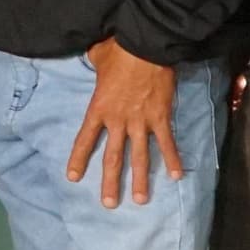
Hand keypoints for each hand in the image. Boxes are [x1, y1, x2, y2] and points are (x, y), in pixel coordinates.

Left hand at [64, 38, 185, 209]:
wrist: (145, 45)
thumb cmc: (119, 50)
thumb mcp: (97, 56)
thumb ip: (92, 62)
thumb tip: (90, 56)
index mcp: (99, 108)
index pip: (85, 138)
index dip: (79, 158)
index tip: (73, 178)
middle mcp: (118, 120)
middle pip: (113, 157)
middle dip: (110, 182)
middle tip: (109, 204)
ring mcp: (140, 121)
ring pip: (140, 156)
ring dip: (140, 179)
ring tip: (141, 200)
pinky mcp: (161, 117)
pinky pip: (166, 142)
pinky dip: (172, 159)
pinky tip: (176, 176)